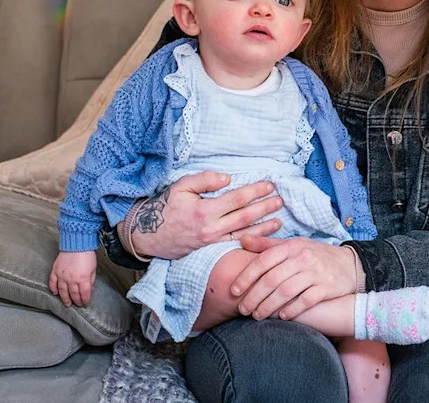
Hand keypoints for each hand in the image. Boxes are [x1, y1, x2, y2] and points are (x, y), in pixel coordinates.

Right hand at [49, 251, 96, 306]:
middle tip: (77, 304)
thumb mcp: (93, 268)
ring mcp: (62, 276)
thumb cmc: (87, 255)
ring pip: (62, 291)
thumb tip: (90, 290)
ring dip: (65, 298)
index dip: (85, 300)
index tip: (86, 303)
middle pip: (73, 294)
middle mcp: (71, 279)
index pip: (84, 294)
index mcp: (83, 278)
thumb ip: (91, 280)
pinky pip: (52, 283)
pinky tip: (55, 293)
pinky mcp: (55, 271)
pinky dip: (53, 289)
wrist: (76, 243)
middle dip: (76, 301)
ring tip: (67, 304)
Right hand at [130, 171, 283, 259]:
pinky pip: (234, 246)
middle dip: (265, 208)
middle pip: (245, 217)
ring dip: (263, 228)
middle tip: (280, 201)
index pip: (237, 199)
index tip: (270, 185)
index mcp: (204, 210)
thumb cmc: (165, 206)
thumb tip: (228, 178)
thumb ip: (204, 180)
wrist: (147, 235)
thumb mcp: (181, 186)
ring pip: (243, 235)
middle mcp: (210, 229)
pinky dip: (251, 242)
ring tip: (279, 221)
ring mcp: (211, 242)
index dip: (255, 192)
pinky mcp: (210, 250)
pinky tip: (262, 239)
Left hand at [231, 236, 357, 320]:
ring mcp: (315, 272)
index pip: (263, 260)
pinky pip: (305, 300)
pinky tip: (282, 317)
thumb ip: (267, 245)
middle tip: (243, 310)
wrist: (350, 264)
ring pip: (286, 291)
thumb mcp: (293, 245)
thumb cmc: (314, 255)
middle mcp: (302, 258)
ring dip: (268, 306)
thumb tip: (242, 240)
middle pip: (272, 279)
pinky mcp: (326, 287)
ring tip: (257, 316)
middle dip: (254, 296)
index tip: (234, 291)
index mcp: (291, 246)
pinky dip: (292, 309)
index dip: (246, 277)